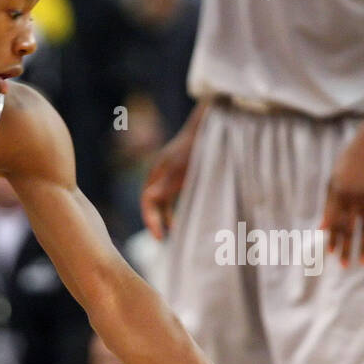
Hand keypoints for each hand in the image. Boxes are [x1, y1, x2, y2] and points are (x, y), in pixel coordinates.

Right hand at [140, 124, 196, 239]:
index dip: (151, 221)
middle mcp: (162, 173)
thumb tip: (148, 200)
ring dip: (166, 215)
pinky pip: (175, 195)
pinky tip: (186, 215)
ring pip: (164, 199)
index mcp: (157, 172)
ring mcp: (173, 172)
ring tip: (176, 230)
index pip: (147, 202)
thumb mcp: (181, 167)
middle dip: (156, 220)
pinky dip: (177, 207)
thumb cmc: (199, 147)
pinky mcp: (185, 172)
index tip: (160, 237)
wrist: (215, 125)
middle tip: (163, 238)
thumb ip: (166, 184)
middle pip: (153, 202)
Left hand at [321, 113, 363, 264]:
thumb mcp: (333, 183)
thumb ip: (328, 207)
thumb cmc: (347, 166)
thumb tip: (321, 229)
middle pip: (349, 227)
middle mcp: (354, 197)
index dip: (333, 239)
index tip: (331, 254)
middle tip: (344, 265)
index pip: (334, 222)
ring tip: (363, 261)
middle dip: (346, 248)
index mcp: (338, 194)